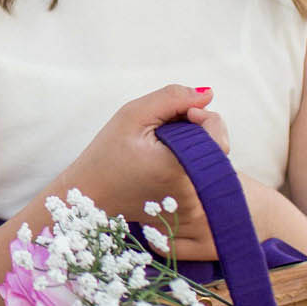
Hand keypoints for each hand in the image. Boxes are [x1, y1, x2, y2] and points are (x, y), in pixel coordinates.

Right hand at [64, 84, 228, 258]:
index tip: (181, 114)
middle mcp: (192, 193)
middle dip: (196, 131)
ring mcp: (191, 206)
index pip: (218, 137)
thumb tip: (208, 94)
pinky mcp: (187, 211)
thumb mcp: (132, 115)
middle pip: (216, 149)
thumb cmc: (106, 155)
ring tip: (158, 147)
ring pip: (209, 163)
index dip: (204, 117)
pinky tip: (162, 162)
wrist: (88, 197)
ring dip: (192, 146)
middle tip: (163, 130)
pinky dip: (187, 162)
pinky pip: (200, 178)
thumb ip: (172, 98)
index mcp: (180, 170)